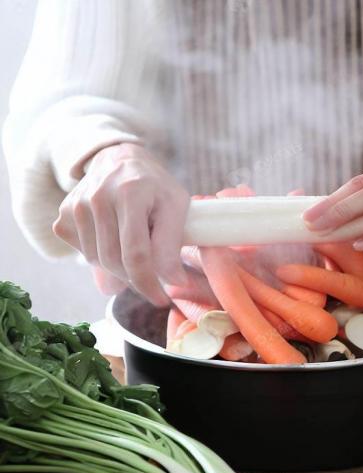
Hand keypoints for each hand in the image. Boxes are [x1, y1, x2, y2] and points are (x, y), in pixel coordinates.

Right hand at [53, 143, 189, 305]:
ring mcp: (77, 205)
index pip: (136, 254)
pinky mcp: (65, 214)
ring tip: (136, 249)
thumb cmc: (155, 187)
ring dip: (118, 268)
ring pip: (97, 261)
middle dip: (136, 279)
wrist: (121, 160)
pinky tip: (114, 239)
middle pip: (114, 261)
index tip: (162, 299)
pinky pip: (82, 253)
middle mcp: (98, 197)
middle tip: (153, 279)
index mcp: (131, 193)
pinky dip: (101, 256)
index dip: (148, 283)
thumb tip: (174, 282)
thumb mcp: (175, 207)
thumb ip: (172, 245)